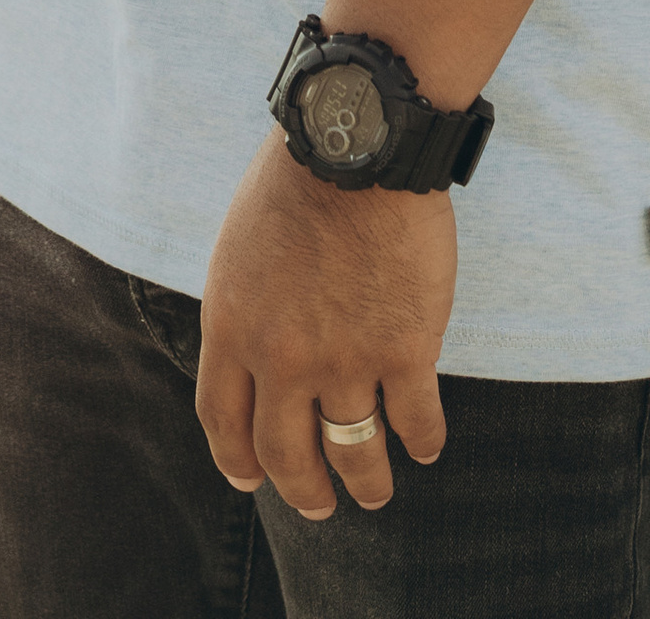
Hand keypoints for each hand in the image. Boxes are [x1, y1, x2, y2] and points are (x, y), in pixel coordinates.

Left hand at [197, 138, 453, 518]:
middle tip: (318, 506)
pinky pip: (415, 421)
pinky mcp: (405, 350)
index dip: (238, 460)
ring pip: (354, 451)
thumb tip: (254, 351)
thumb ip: (246, 307)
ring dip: (365, 482)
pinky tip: (425, 449)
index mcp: (233, 327)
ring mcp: (345, 360)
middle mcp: (282, 358)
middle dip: (303, 490)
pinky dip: (422, 443)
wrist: (357, 143)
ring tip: (374, 494)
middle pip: (286, 453)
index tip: (252, 478)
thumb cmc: (297, 179)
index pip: (223, 420)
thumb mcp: (239, 246)